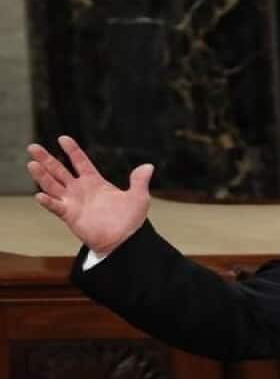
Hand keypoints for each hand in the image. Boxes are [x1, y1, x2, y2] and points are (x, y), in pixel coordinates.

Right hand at [27, 136, 152, 255]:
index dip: (72, 150)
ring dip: (42, 176)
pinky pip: (56, 207)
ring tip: (31, 164)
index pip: (80, 162)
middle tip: (33, 148)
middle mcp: (80, 190)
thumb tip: (148, 166)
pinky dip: (48, 201)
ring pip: (52, 185)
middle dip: (46, 159)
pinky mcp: (70, 216)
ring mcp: (73, 202)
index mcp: (95, 182)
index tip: (62, 138)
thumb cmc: (130, 220)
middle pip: (59, 171)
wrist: (124, 240)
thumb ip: (139, 181)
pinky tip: (40, 195)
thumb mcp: (138, 197)